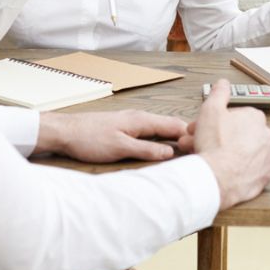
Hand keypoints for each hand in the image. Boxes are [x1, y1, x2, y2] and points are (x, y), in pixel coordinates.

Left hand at [35, 109, 188, 161]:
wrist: (65, 132)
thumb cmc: (90, 138)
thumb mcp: (120, 148)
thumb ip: (146, 150)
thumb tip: (170, 152)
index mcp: (141, 120)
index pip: (173, 125)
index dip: (189, 136)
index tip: (203, 148)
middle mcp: (138, 117)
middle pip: (168, 125)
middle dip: (184, 137)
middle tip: (198, 153)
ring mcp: (131, 121)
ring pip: (159, 129)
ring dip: (171, 139)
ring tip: (184, 152)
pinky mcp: (124, 127)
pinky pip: (148, 132)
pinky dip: (158, 139)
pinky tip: (160, 148)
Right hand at [178, 79, 269, 208]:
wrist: (217, 178)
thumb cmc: (215, 145)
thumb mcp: (211, 109)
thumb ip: (219, 92)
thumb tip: (223, 84)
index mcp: (255, 118)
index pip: (235, 115)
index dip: (216, 120)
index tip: (205, 126)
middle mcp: (265, 136)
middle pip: (239, 133)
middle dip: (219, 136)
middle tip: (203, 142)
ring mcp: (266, 158)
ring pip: (244, 152)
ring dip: (228, 153)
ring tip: (210, 158)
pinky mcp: (264, 177)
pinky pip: (251, 170)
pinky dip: (239, 169)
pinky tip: (224, 170)